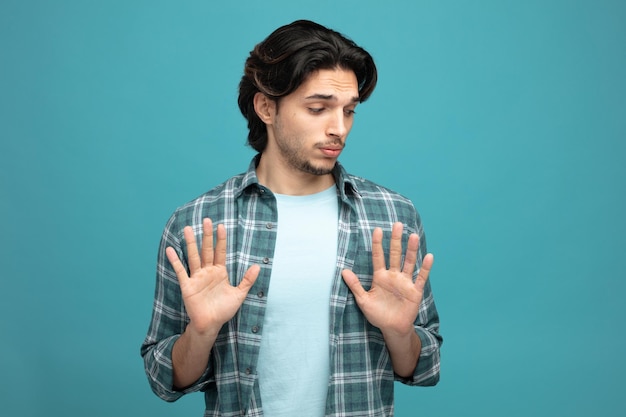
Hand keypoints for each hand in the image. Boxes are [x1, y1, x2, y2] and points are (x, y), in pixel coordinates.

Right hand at [166, 218, 259, 334]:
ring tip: (188, 229)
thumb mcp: (239, 294)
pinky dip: (176, 261)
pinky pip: (181, 271)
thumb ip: (247, 280)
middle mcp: (207, 272)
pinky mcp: (187, 286)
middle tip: (206, 220)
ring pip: (194, 257)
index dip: (221, 239)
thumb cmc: (224, 310)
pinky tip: (171, 250)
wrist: (211, 325)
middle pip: (207, 250)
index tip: (221, 226)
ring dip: (191, 243)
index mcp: (220, 272)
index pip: (220, 252)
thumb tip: (258, 266)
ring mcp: (197, 278)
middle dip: (207, 235)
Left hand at [341, 222, 433, 335]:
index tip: (377, 230)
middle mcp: (393, 276)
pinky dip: (425, 268)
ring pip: (409, 263)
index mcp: (380, 277)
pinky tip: (429, 257)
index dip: (378, 244)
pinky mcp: (415, 291)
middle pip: (395, 255)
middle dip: (396, 240)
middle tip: (398, 224)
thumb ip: (355, 285)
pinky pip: (421, 278)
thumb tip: (343, 270)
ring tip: (413, 236)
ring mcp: (405, 282)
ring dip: (411, 250)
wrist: (392, 328)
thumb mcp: (363, 300)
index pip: (378, 257)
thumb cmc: (377, 314)